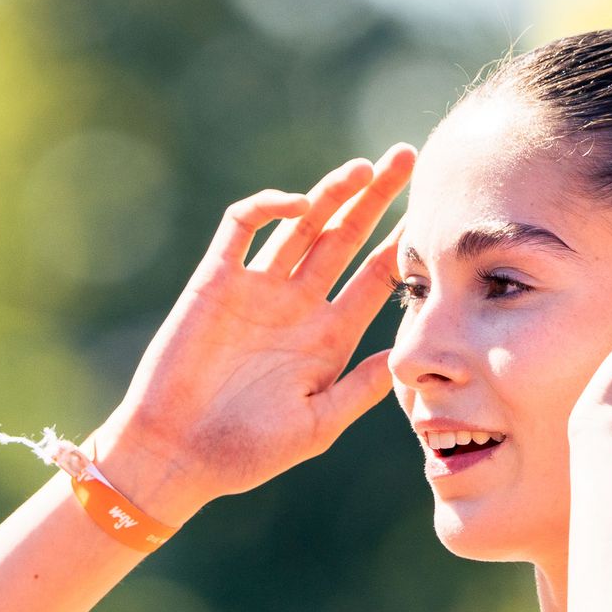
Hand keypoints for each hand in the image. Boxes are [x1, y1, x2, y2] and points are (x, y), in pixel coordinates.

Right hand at [100, 144, 415, 510]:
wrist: (176, 455)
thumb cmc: (245, 452)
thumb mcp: (317, 427)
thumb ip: (359, 390)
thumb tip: (405, 355)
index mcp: (328, 338)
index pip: (375, 278)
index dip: (403, 245)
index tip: (434, 216)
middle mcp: (297, 306)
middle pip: (345, 238)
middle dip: (376, 198)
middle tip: (407, 157)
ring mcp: (257, 290)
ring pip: (301, 224)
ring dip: (331, 193)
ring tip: (364, 168)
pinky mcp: (215, 282)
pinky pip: (242, 229)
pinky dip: (267, 208)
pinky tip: (296, 205)